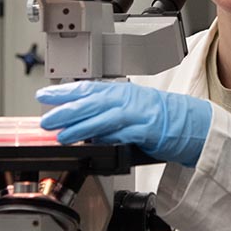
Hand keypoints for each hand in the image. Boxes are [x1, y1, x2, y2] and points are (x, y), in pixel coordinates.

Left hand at [36, 81, 211, 167]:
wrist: (187, 121)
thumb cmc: (157, 115)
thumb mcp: (127, 106)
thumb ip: (104, 111)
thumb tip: (77, 121)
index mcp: (119, 92)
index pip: (86, 88)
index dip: (63, 92)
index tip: (43, 96)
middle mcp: (126, 99)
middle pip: (91, 102)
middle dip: (66, 111)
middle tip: (46, 120)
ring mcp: (137, 113)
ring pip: (103, 117)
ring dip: (80, 127)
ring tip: (62, 135)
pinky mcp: (146, 129)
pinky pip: (123, 133)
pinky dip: (108, 138)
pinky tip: (94, 142)